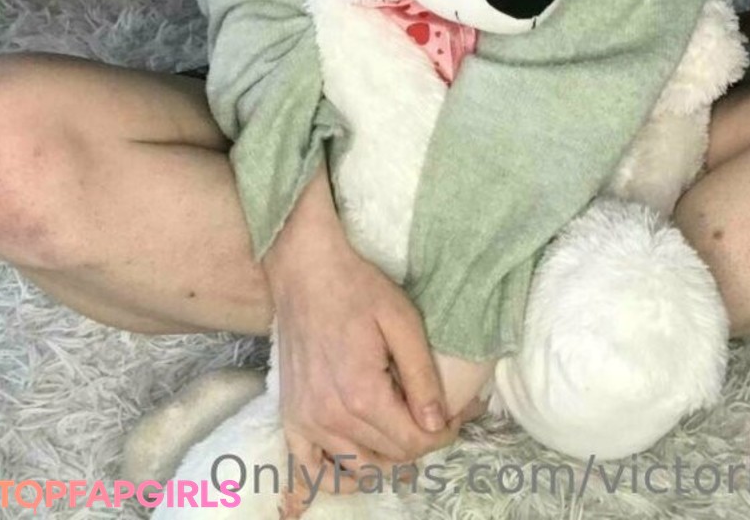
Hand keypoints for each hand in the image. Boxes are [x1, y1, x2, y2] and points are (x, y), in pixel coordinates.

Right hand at [263, 170, 482, 498]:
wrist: (306, 269)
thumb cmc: (357, 288)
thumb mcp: (402, 321)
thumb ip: (422, 376)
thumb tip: (437, 423)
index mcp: (362, 394)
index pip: (412, 442)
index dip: (442, 435)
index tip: (458, 418)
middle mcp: (331, 416)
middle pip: (388, 456)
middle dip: (420, 443)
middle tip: (440, 420)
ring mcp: (306, 420)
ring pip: (356, 467)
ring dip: (386, 460)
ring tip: (405, 434)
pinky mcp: (291, 415)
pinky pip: (308, 466)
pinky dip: (328, 479)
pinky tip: (342, 479)